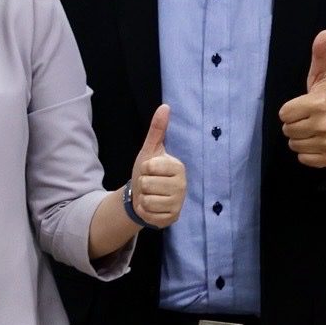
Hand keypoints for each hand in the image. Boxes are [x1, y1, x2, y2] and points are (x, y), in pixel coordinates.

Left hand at [126, 105, 184, 227]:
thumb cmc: (148, 171)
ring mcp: (178, 203)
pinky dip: (144, 211)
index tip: (151, 169)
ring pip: (147, 200)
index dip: (145, 168)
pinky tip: (151, 207)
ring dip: (143, 198)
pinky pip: (148, 214)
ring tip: (150, 195)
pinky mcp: (172, 218)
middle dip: (143, 184)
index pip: (150, 167)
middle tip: (150, 184)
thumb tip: (165, 106)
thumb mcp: (150, 150)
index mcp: (178, 167)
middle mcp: (182, 185)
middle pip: (147, 184)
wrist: (144, 195)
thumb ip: (157, 129)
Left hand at [277, 29, 325, 167]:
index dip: (291, 110)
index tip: (304, 106)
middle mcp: (325, 124)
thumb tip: (325, 33)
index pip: (283, 114)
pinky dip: (308, 153)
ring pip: (293, 145)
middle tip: (309, 118)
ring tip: (314, 130)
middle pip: (287, 130)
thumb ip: (320, 55)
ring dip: (300, 139)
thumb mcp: (323, 77)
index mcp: (319, 103)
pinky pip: (303, 159)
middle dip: (295, 124)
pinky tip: (318, 142)